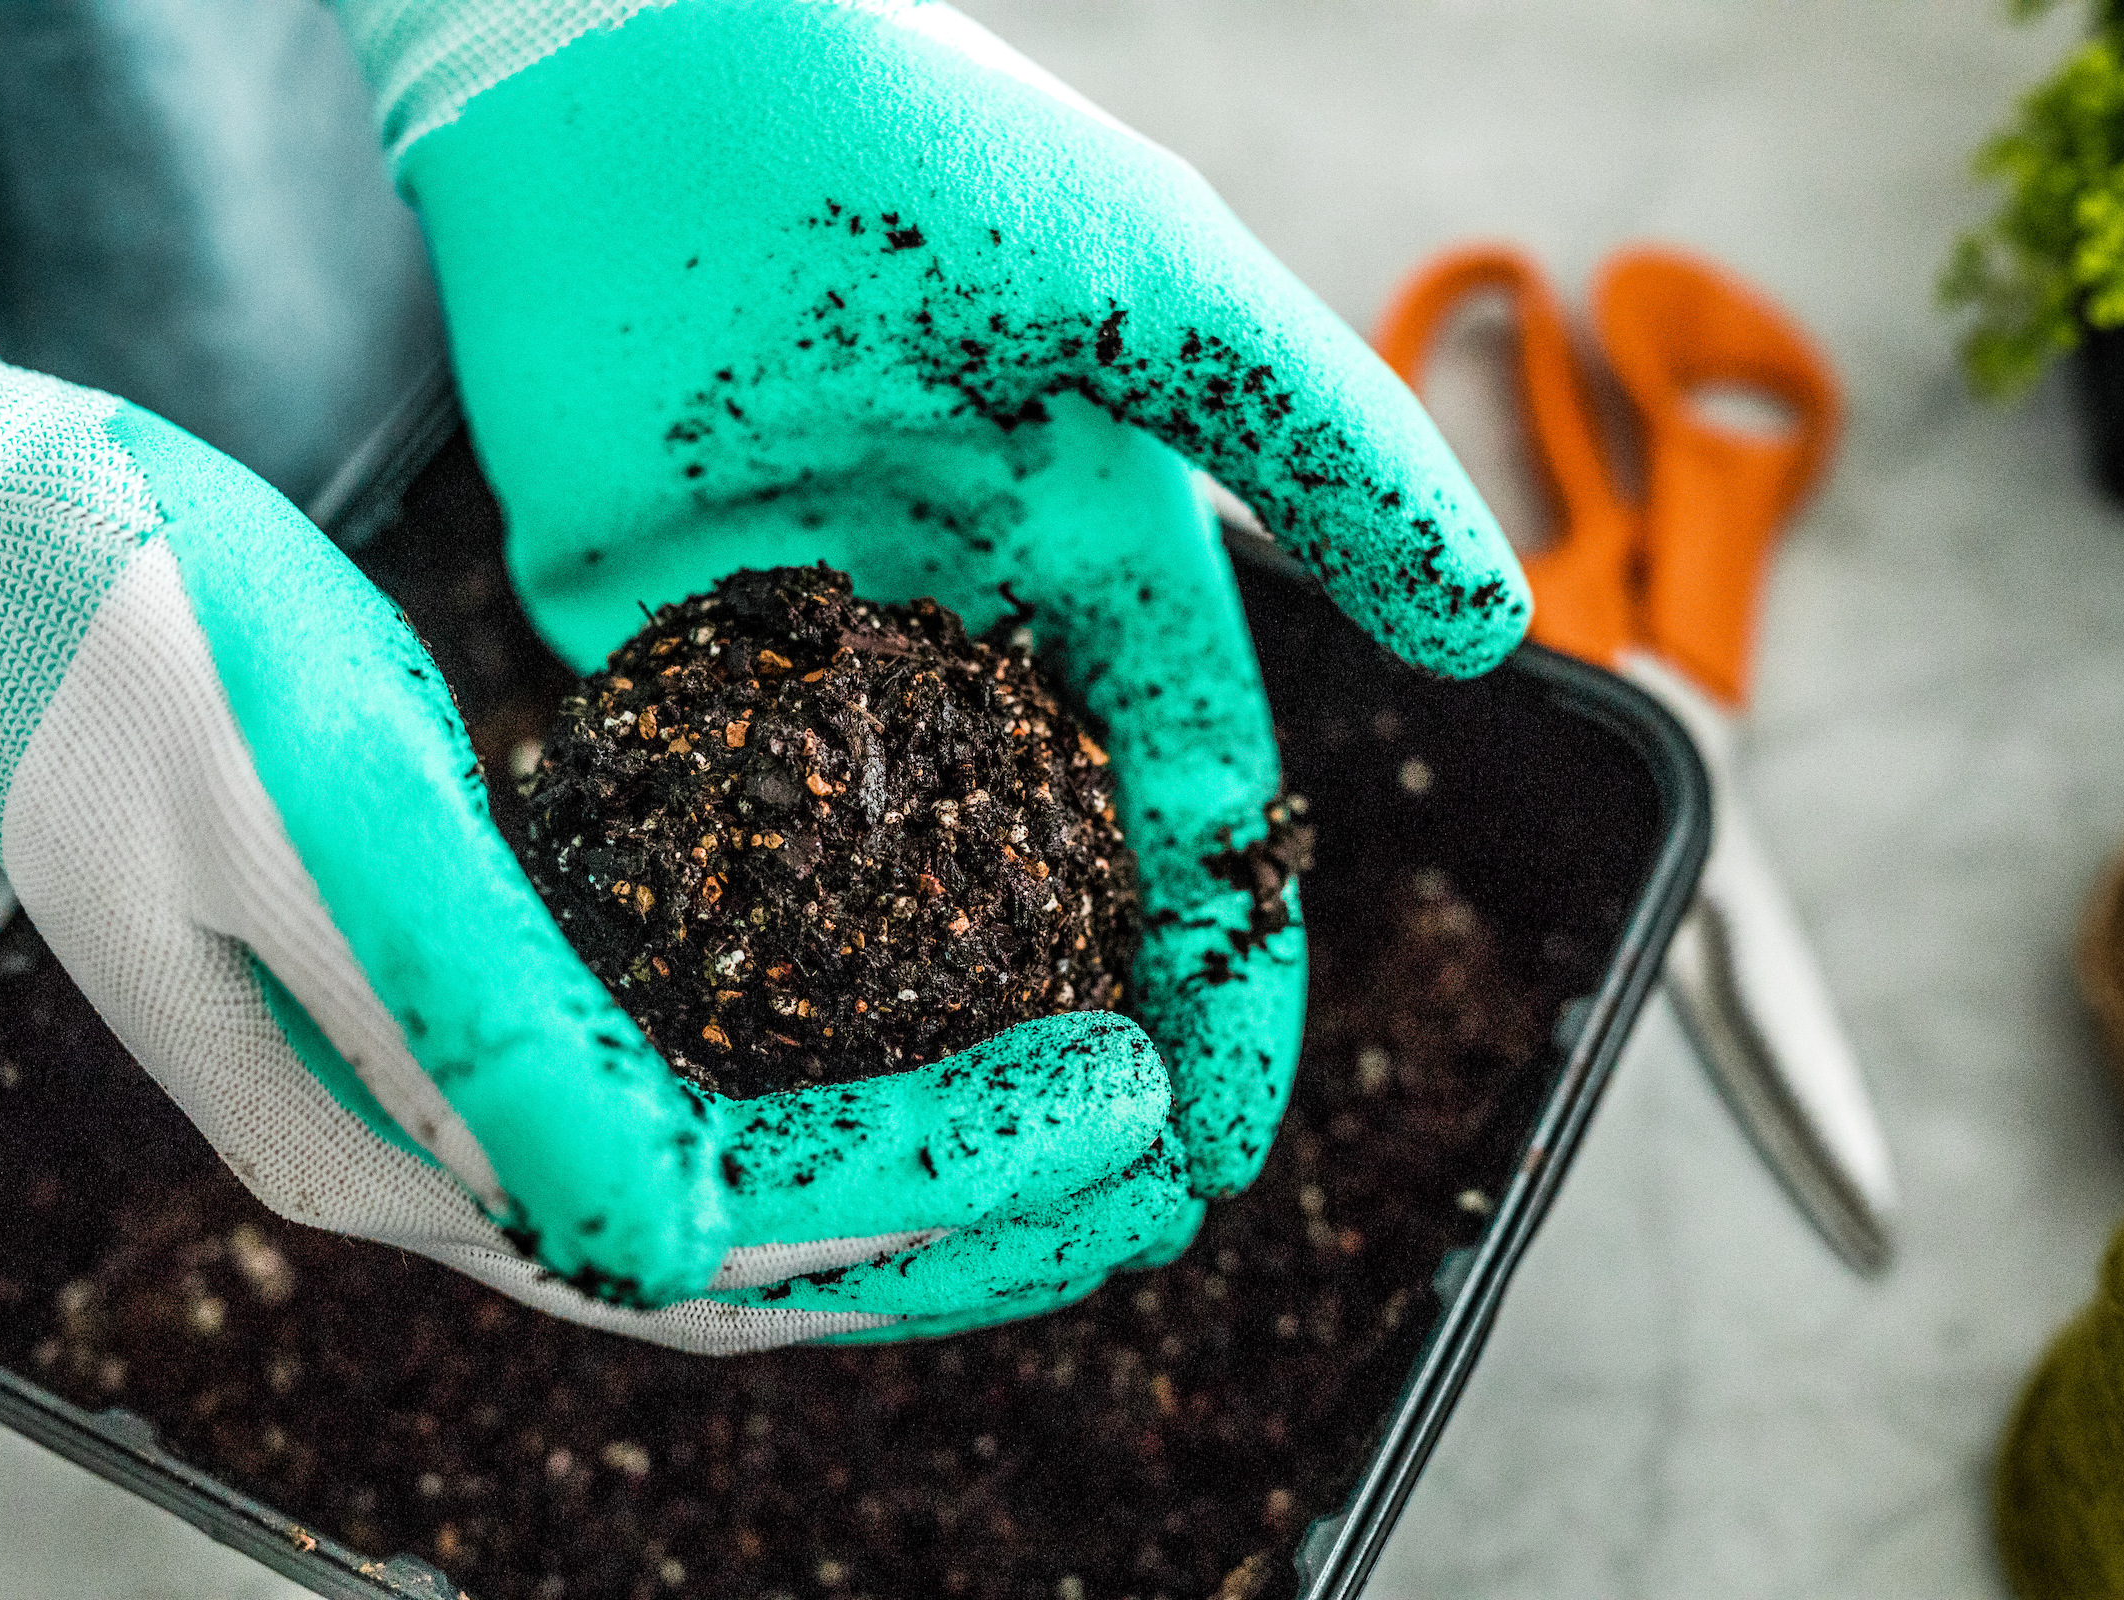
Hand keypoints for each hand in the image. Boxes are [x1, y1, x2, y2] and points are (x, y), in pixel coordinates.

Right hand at [0, 292, 1191, 1355]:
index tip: (1114, 1102)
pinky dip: (821, 1107)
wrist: (7, 565)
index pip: (706, 1226)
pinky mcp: (462, 1011)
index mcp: (377, 1139)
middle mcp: (419, 1162)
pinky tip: (930, 1059)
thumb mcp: (318, 811)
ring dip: (911, 1198)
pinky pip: (676, 1101)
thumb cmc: (140, 643)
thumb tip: (672, 1225)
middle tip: (1159, 1169)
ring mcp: (435, 1102)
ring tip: (1090, 1152)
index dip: (927, 1188)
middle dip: (962, 1236)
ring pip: (716, 1211)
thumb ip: (481, 1026)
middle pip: (734, 1266)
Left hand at [343, 0, 1528, 1224]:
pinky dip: (733, 930)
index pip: (1192, 800)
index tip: (1224, 1130)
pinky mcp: (657, 640)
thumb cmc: (911, 148)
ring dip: (916, 1021)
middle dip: (1082, 1036)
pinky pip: (707, 816)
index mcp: (1097, 555)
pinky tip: (745, 1060)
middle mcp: (967, 617)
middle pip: (1047, 874)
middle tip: (1091, 1208)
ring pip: (883, 876)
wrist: (632, 71)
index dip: (1223, 967)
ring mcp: (812, 640)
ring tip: (927, 1182)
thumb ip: (1322, 449)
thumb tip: (1491, 629)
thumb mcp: (1160, 289)